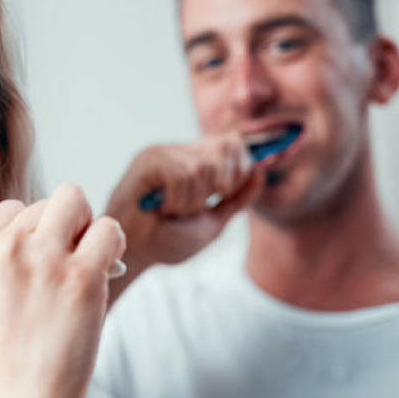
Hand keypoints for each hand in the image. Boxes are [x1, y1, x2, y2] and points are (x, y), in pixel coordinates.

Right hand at [0, 184, 125, 397]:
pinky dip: (112, 243)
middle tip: (60, 266)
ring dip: (84, 226)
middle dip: (57, 229)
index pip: (10, 208)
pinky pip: (107, 229)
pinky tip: (103, 268)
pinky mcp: (82, 277)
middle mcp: (4, 248)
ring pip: (74, 201)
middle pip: (44, 203)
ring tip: (82, 259)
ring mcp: (44, 260)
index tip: (32, 265)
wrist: (21, 395)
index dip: (27, 234)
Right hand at [106, 132, 263, 282]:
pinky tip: (160, 209)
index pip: (233, 143)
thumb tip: (261, 171)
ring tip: (172, 212)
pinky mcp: (148, 161)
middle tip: (193, 208)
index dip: (241, 166)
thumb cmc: (168, 240)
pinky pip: (181, 175)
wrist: (137, 255)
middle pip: (224, 149)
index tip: (226, 193)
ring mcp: (163, 153)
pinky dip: (177, 201)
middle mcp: (180, 151)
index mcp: (195, 160)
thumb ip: (238, 198)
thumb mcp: (214, 221)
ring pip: (203, 168)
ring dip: (192, 202)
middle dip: (219, 186)